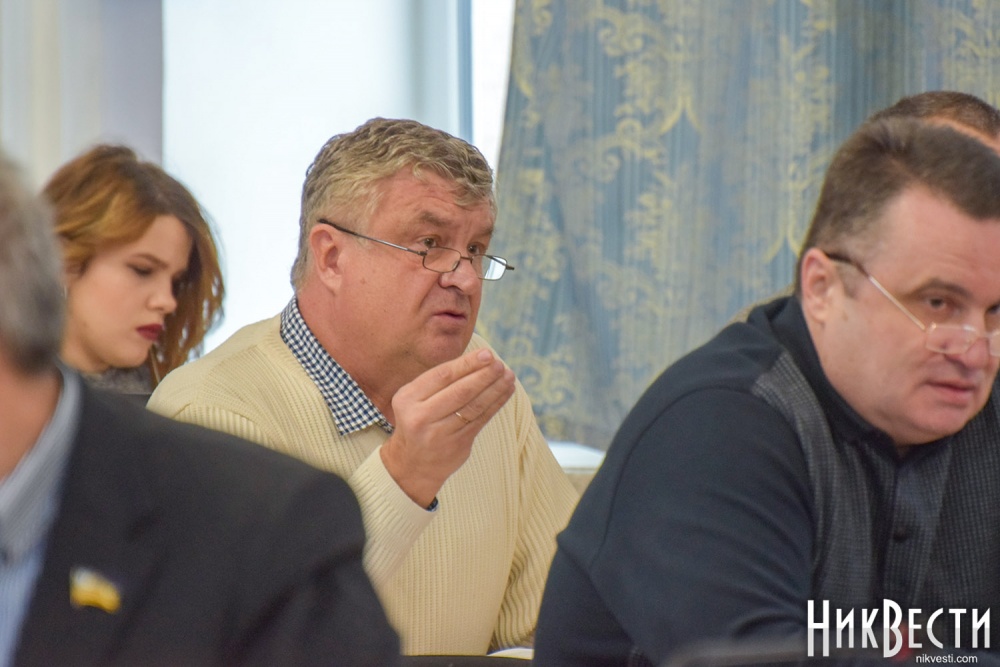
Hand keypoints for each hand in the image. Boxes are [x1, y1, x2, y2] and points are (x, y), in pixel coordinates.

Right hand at [380, 348, 515, 506]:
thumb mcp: (414, 398)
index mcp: (407, 398)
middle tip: (500, 364)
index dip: (467, 364)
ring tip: (509, 375)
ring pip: (473, 407)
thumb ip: (438, 380)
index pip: (442, 376)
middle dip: (483, 375)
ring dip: (494, 389)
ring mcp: (439, 434)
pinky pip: (480, 420)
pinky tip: (506, 391)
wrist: (412, 463)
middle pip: (460, 391)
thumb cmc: (418, 419)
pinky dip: (496, 404)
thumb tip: (479, 357)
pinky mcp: (457, 445)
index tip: (487, 353)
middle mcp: (421, 416)